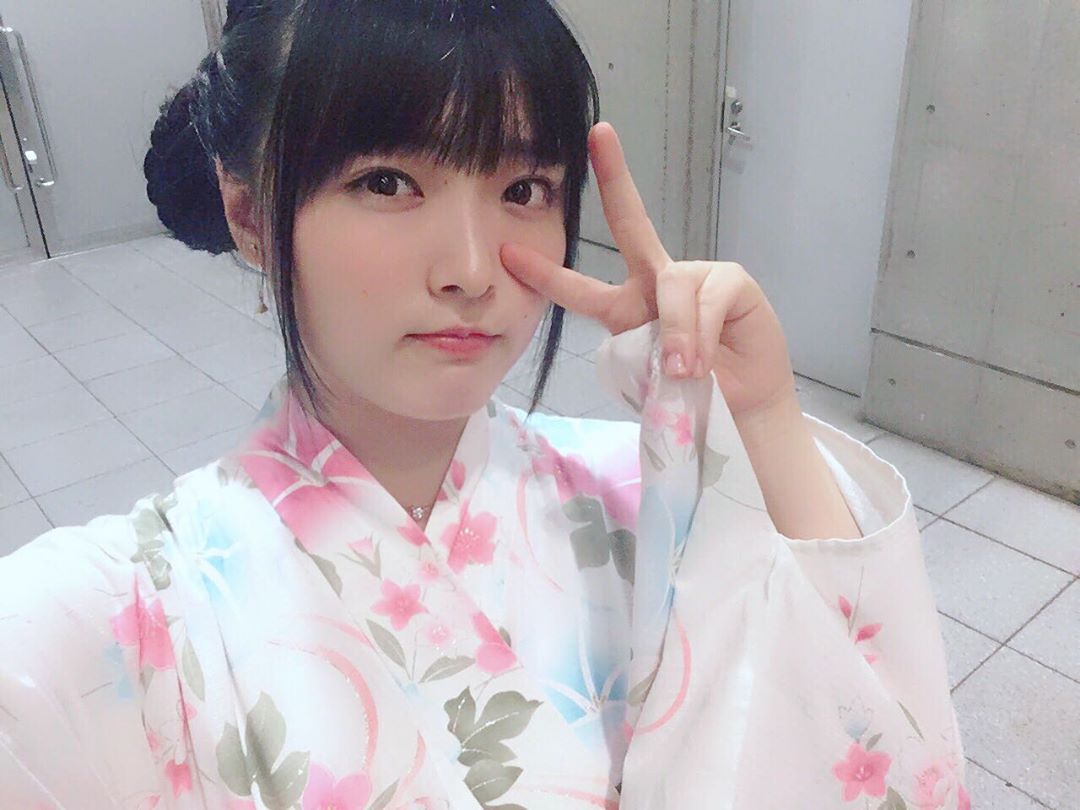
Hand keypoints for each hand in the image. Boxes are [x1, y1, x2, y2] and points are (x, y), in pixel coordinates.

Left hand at [500, 122, 797, 419]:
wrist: (746, 406)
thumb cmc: (696, 391)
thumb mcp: (654, 379)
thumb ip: (647, 356)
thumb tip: (670, 353)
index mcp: (629, 307)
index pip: (582, 287)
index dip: (547, 273)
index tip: (508, 252)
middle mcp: (659, 282)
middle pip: (632, 223)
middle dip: (616, 177)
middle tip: (599, 135)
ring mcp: (698, 277)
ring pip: (671, 284)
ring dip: (674, 334)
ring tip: (682, 372)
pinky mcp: (732, 280)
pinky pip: (705, 297)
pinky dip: (700, 333)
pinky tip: (705, 361)